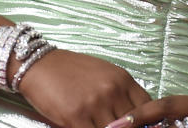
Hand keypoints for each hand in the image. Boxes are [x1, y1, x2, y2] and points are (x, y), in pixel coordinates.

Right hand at [16, 49, 151, 127]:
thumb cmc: (72, 70)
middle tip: (118, 127)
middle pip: (133, 124)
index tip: (139, 126)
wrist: (40, 65)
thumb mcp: (104, 74)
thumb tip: (135, 118)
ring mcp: (95, 104)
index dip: (146, 123)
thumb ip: (121, 93)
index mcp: (122, 79)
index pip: (148, 108)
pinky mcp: (76, 117)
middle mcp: (112, 91)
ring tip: (99, 124)